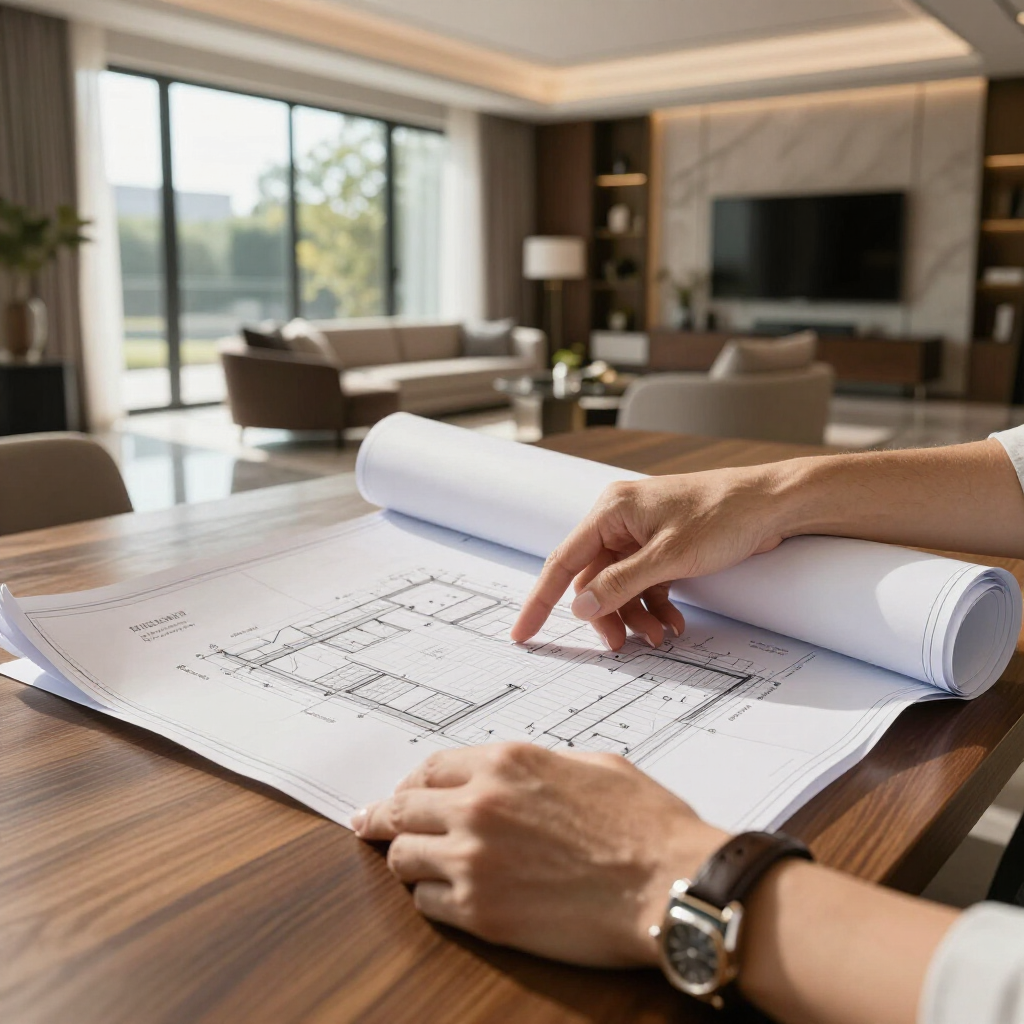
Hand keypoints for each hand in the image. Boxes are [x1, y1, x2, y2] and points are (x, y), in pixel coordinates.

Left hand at [351, 743, 725, 966]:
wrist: (670, 883)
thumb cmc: (645, 823)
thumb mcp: (590, 765)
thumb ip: (539, 765)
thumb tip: (518, 779)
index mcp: (506, 762)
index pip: (429, 768)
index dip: (409, 784)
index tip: (397, 796)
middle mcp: (479, 805)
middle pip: (402, 810)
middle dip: (383, 819)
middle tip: (368, 826)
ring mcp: (474, 860)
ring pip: (404, 858)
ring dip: (406, 860)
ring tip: (412, 866)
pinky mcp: (482, 912)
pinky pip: (428, 904)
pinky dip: (432, 898)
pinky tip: (446, 897)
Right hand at [511, 468, 792, 649]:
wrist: (772, 505)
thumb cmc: (723, 515)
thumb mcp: (668, 556)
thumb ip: (620, 584)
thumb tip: (579, 608)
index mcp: (611, 511)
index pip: (563, 561)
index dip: (540, 600)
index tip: (522, 633)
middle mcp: (620, 521)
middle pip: (594, 580)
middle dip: (608, 615)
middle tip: (622, 645)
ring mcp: (643, 535)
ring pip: (621, 587)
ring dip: (636, 615)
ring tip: (662, 637)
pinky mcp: (664, 547)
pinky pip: (645, 584)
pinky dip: (655, 606)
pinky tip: (673, 624)